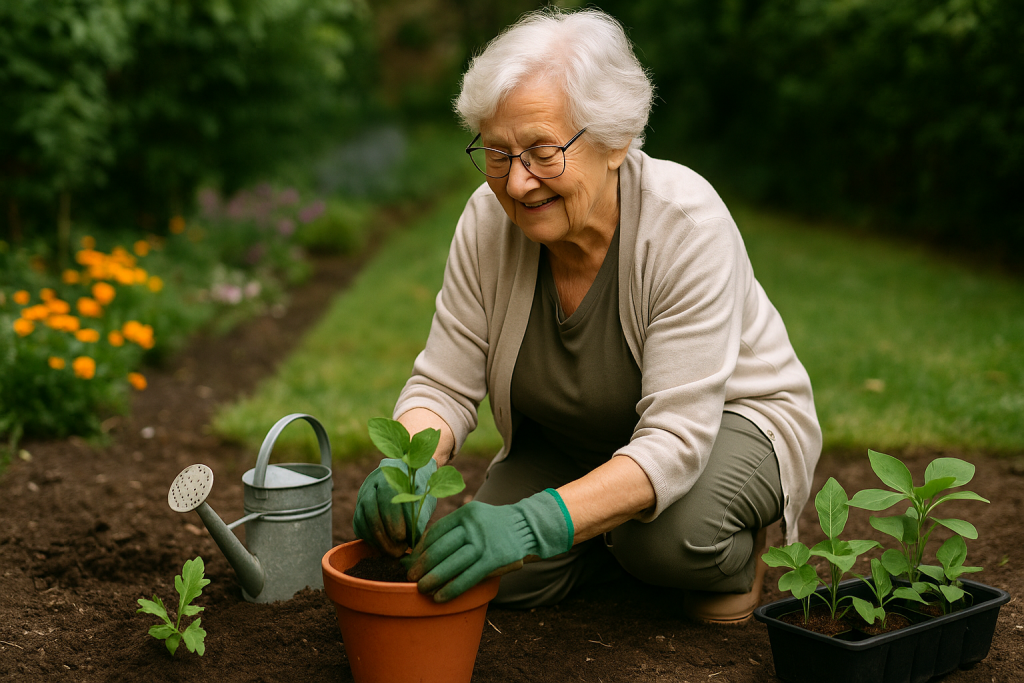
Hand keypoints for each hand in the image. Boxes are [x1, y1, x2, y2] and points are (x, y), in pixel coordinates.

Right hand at [353, 458, 437, 556]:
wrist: (407, 473)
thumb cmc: (419, 488)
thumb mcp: (424, 496)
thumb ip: (420, 515)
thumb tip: (413, 540)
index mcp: (391, 475)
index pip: (387, 499)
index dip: (393, 521)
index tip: (403, 537)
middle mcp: (372, 484)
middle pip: (371, 510)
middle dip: (384, 534)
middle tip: (398, 550)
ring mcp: (363, 495)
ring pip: (362, 518)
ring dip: (376, 540)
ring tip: (392, 552)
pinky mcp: (359, 507)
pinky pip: (358, 524)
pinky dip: (368, 538)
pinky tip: (382, 547)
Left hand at [406, 489, 572, 601]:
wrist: (528, 527)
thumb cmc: (494, 526)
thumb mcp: (474, 517)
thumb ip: (453, 531)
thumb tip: (420, 552)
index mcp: (465, 513)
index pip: (435, 532)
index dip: (420, 549)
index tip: (412, 560)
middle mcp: (472, 526)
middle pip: (439, 548)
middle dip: (421, 565)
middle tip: (410, 577)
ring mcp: (483, 543)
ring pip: (450, 564)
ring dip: (432, 579)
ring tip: (421, 589)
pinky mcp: (493, 560)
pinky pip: (467, 577)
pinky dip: (451, 589)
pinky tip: (440, 597)